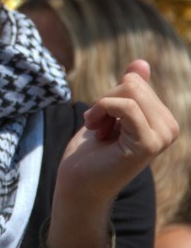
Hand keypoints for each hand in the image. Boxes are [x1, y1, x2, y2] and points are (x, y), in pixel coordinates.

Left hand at [55, 60, 178, 211]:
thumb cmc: (90, 151)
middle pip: (132, 83)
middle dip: (105, 101)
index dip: (109, 96)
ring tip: (99, 132)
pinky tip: (97, 132)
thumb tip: (141, 62)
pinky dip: (102, 110)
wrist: (78, 185)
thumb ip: (130, 89)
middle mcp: (170, 128)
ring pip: (129, 91)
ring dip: (102, 108)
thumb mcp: (109, 111)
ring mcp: (162, 137)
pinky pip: (126, 106)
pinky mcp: (149, 143)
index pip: (135, 80)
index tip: (103, 121)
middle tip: (99, 128)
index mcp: (163, 119)